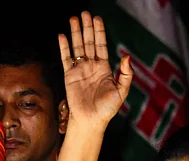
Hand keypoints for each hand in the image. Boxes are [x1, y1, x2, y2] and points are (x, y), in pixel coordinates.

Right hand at [58, 11, 131, 131]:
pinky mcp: (69, 76)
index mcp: (104, 68)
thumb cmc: (107, 109)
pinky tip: (62, 36)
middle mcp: (91, 66)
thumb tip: (126, 57)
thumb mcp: (121, 91)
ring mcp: (80, 70)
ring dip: (75, 33)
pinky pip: (65, 58)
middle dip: (86, 27)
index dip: (99, 31)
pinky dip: (63, 47)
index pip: (101, 45)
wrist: (91, 121)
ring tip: (73, 19)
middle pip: (88, 42)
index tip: (97, 18)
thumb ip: (126, 74)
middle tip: (84, 13)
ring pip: (77, 47)